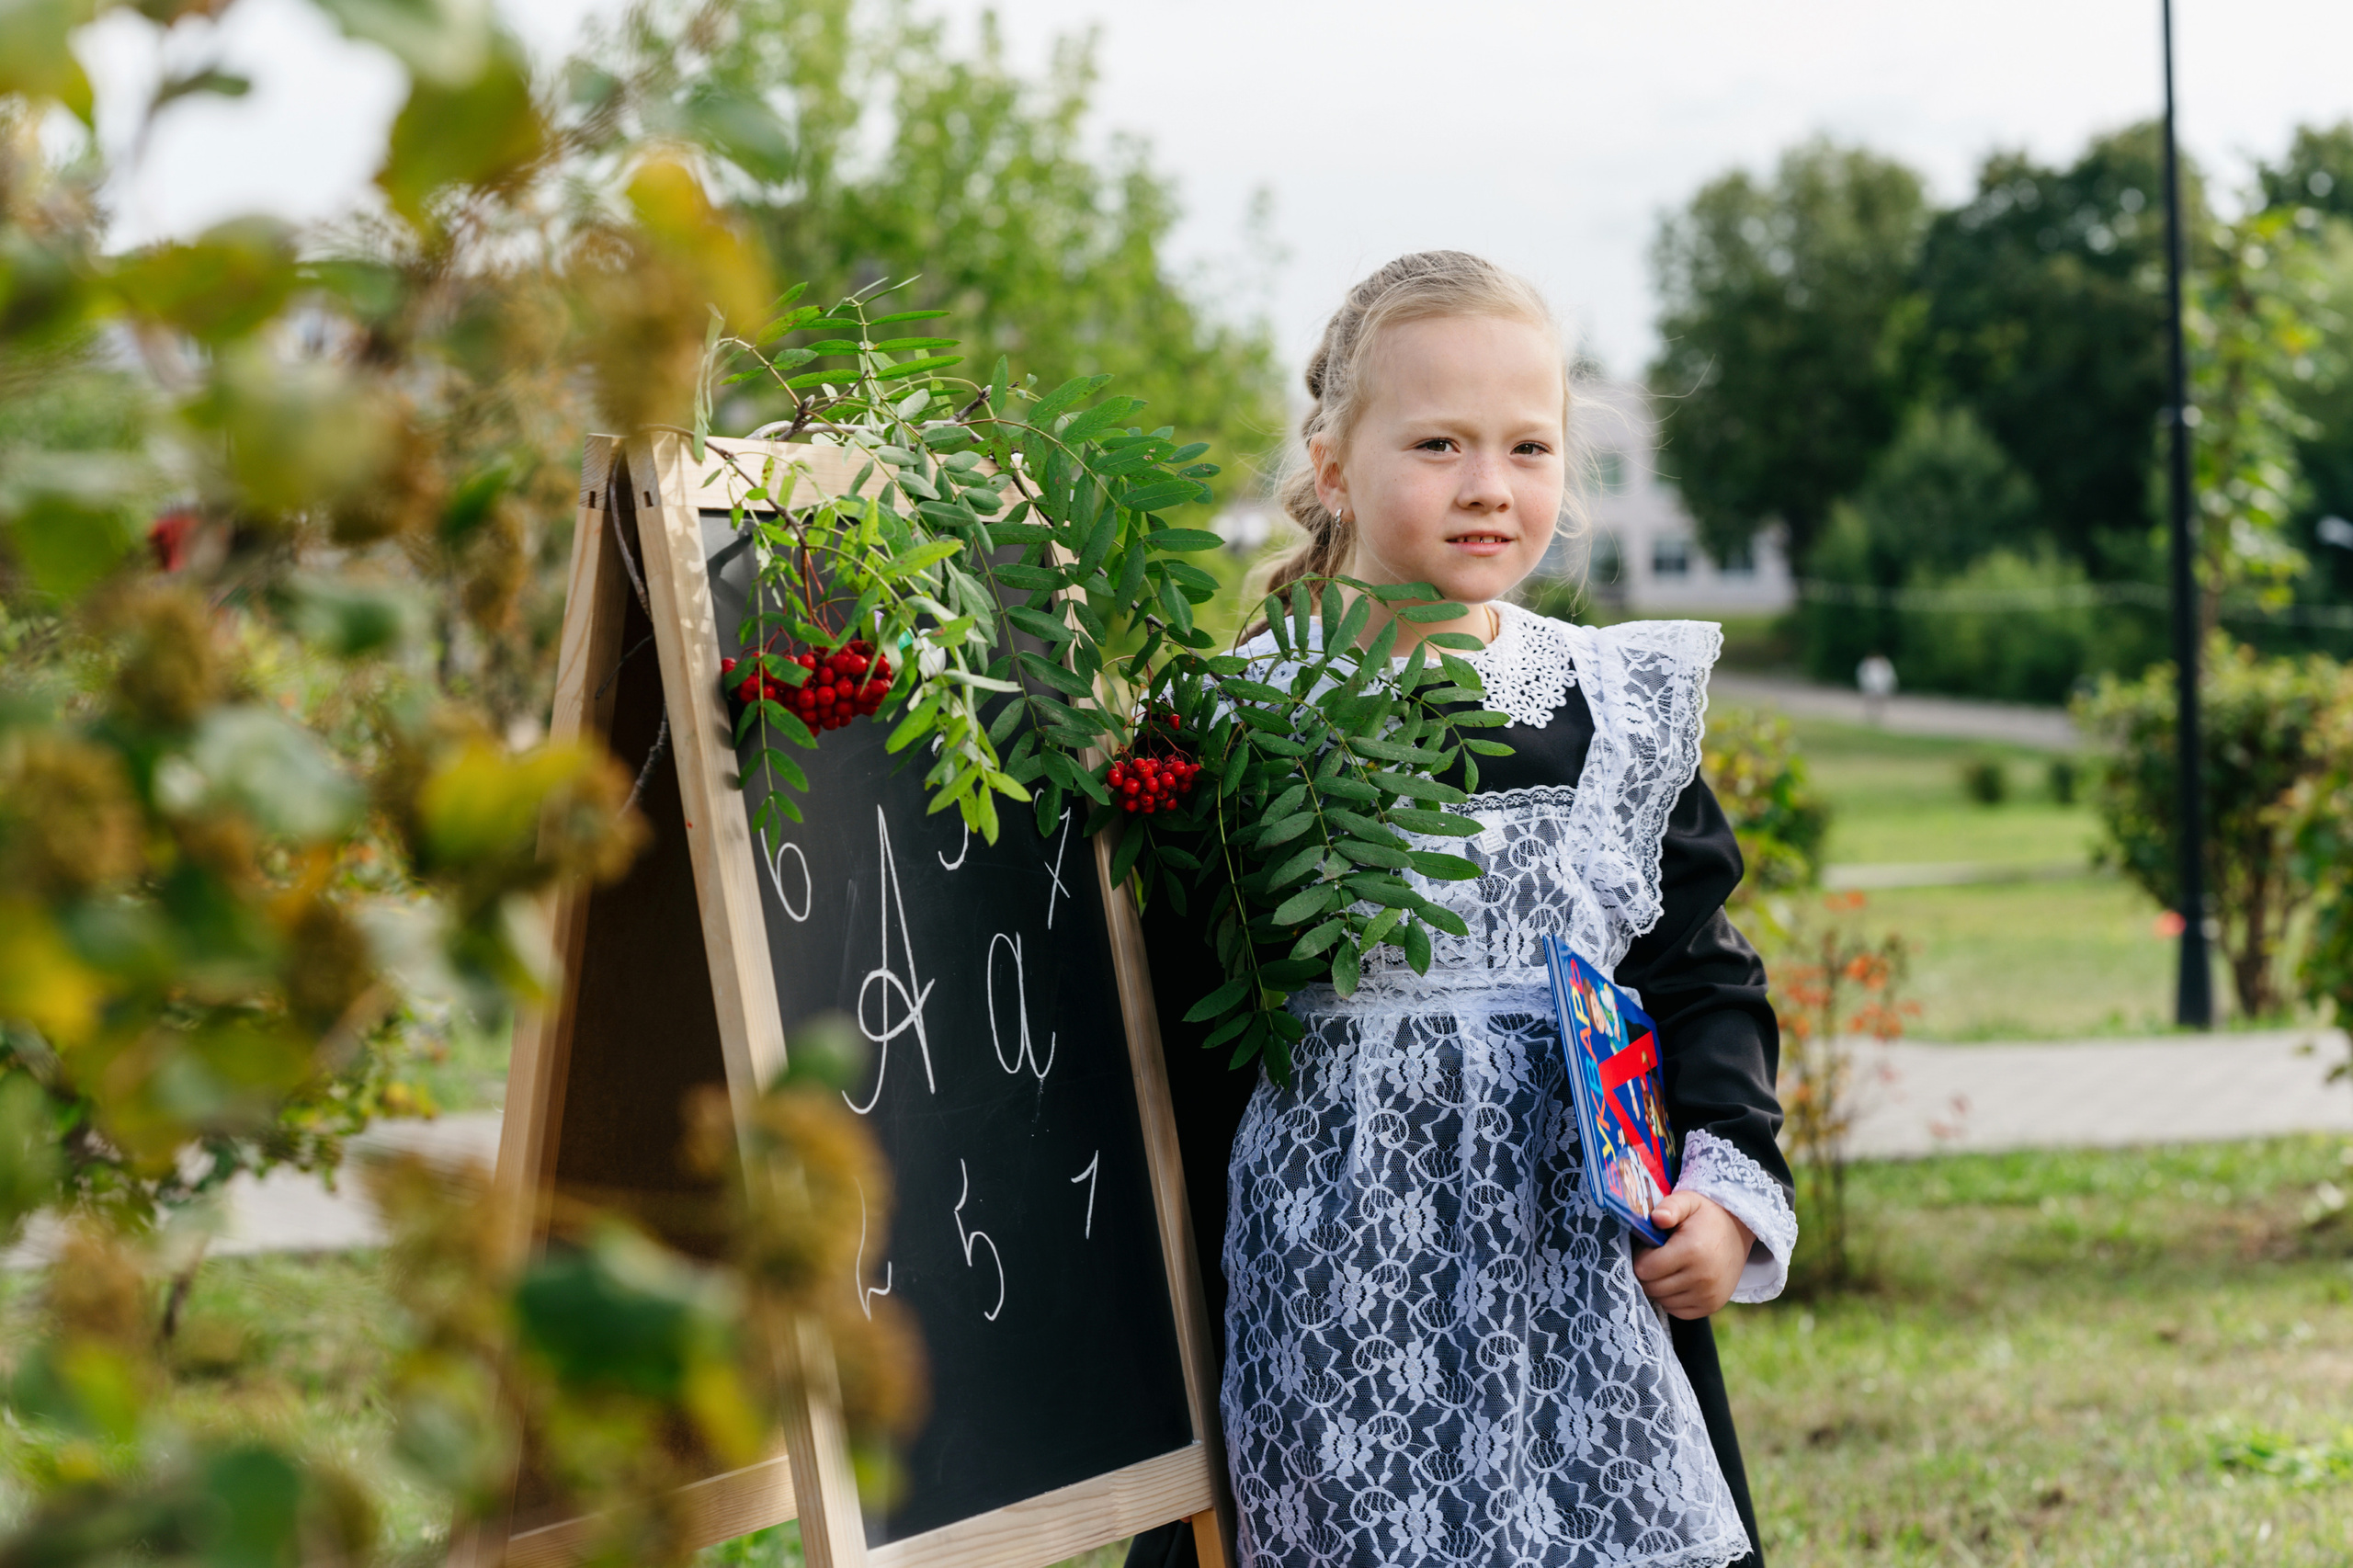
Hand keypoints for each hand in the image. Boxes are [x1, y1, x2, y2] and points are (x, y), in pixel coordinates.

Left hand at [1631, 1191, 1754, 1319]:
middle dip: (1647, 1272)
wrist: (1738, 1232)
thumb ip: (1670, 1206)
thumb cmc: (1706, 1216)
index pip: (1644, 1269)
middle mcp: (1702, 1278)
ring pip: (1662, 1301)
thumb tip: (1657, 1218)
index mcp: (1692, 1251)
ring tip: (1669, 1267)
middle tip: (1657, 1256)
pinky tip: (1678, 1280)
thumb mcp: (1688, 1201)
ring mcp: (1708, 1296)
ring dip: (1658, 1286)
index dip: (1641, 1256)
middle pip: (1651, 1287)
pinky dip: (1671, 1298)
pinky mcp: (1711, 1306)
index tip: (1651, 1246)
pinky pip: (1677, 1311)